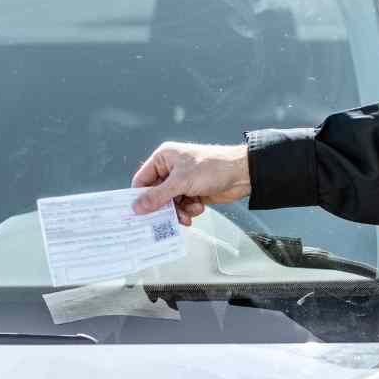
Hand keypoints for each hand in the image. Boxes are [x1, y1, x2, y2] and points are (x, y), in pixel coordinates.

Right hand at [131, 142, 251, 226]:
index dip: (140, 197)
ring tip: (188, 215)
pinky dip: (190, 209)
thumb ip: (158, 196)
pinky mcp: (193, 191)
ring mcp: (182, 181)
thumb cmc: (211, 168)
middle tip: (167, 220)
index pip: (142, 180)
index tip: (138, 214)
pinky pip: (183, 206)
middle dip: (164, 208)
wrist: (242, 174)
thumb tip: (136, 207)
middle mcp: (170, 169)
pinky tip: (199, 207)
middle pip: (156, 195)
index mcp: (163, 158)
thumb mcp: (181, 182)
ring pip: (170, 203)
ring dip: (179, 211)